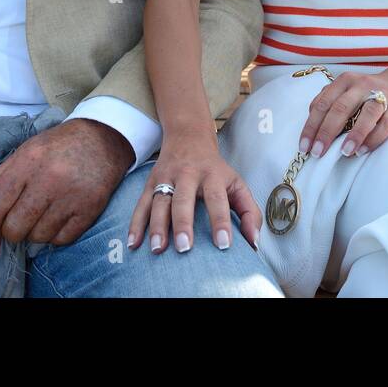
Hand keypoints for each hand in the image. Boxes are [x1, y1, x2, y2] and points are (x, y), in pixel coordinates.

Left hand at [0, 118, 132, 244]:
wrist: (104, 139)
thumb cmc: (58, 146)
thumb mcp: (25, 152)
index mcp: (28, 162)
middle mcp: (49, 180)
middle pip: (15, 227)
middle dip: (10, 233)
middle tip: (14, 227)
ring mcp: (71, 197)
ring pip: (38, 237)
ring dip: (34, 234)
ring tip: (39, 219)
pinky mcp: (90, 210)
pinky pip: (61, 240)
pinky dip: (55, 236)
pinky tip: (57, 220)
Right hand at [127, 129, 259, 254]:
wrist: (189, 137)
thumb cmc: (216, 171)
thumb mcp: (237, 184)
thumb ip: (249, 211)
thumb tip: (254, 243)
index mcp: (213, 175)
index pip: (217, 198)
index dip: (221, 221)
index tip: (224, 244)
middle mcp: (188, 174)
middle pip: (183, 199)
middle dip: (183, 224)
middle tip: (185, 248)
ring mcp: (166, 178)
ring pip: (159, 202)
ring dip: (157, 226)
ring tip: (158, 250)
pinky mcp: (150, 182)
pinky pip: (141, 204)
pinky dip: (135, 224)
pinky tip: (133, 244)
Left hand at [299, 65, 387, 159]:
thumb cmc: (366, 93)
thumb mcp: (345, 91)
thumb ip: (328, 103)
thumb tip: (311, 128)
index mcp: (344, 81)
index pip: (323, 104)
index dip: (311, 126)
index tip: (304, 146)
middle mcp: (361, 85)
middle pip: (341, 108)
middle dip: (327, 132)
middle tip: (317, 152)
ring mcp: (381, 94)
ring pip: (367, 114)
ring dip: (354, 134)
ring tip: (344, 152)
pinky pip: (386, 123)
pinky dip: (374, 137)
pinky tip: (363, 150)